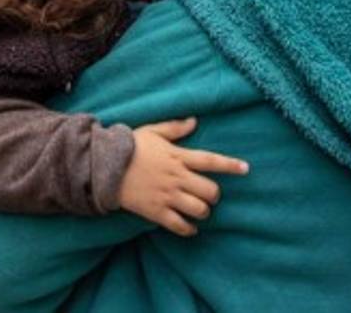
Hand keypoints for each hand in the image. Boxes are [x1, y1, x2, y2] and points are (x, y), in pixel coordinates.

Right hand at [117, 117, 248, 236]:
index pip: (211, 161)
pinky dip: (188, 229)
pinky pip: (179, 225)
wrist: (105, 167)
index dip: (230, 165)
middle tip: (209, 194)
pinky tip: (190, 227)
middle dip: (214, 195)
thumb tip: (194, 121)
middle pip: (210, 191)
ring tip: (199, 209)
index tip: (246, 169)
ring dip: (203, 211)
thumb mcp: (153, 131)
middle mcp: (176, 177)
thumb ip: (175, 128)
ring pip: (198, 210)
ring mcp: (167, 196)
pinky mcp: (156, 212)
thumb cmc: (130, 147)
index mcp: (178, 156)